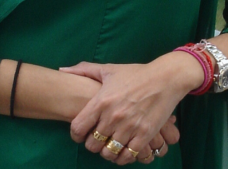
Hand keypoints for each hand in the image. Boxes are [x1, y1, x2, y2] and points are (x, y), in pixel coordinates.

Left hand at [61, 54, 202, 164]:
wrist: (164, 78)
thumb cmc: (135, 73)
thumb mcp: (109, 69)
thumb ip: (84, 70)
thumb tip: (63, 69)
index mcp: (101, 101)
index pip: (78, 128)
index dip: (76, 134)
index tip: (81, 132)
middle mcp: (112, 116)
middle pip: (92, 144)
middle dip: (92, 143)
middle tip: (97, 138)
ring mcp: (128, 128)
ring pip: (108, 153)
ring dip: (107, 152)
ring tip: (109, 145)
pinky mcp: (144, 136)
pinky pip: (127, 157)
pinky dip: (122, 157)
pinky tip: (122, 150)